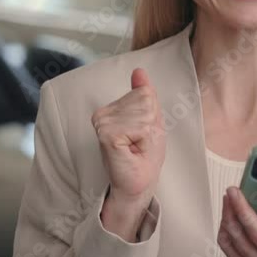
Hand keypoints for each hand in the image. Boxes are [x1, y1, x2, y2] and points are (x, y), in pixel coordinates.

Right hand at [92, 67, 165, 205]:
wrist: (136, 184)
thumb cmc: (144, 157)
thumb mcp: (150, 121)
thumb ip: (144, 94)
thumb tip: (139, 71)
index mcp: (115, 108)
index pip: (144, 92)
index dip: (152, 115)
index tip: (144, 133)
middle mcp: (104, 113)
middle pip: (144, 100)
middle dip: (151, 123)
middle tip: (141, 143)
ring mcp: (103, 122)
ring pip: (142, 112)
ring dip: (147, 133)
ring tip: (137, 147)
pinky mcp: (106, 134)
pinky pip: (137, 125)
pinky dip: (143, 139)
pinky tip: (132, 150)